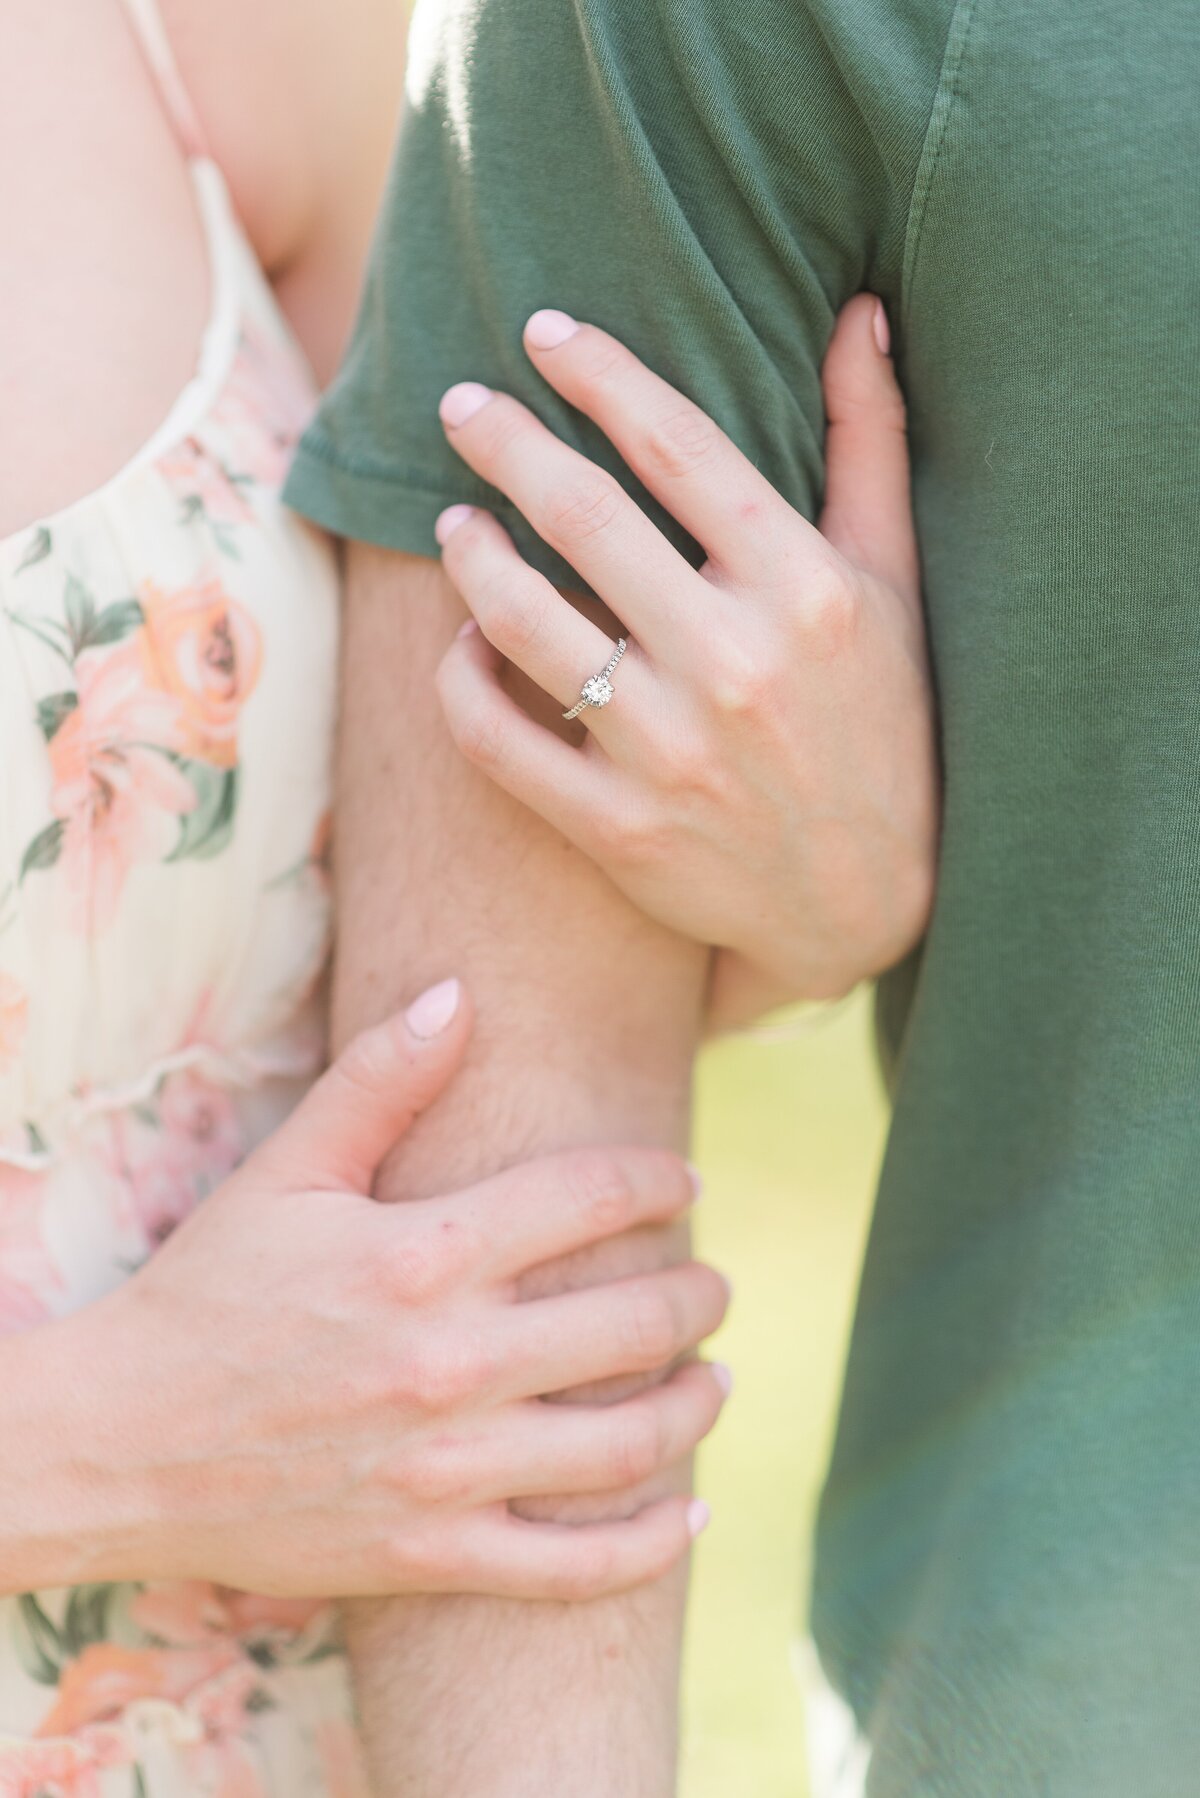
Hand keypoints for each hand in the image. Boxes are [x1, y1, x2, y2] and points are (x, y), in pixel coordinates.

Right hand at [50, 980, 727, 1600]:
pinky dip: (648, 1547)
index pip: (592, 1200)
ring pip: (626, 1445)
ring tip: (716, 1377)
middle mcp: (450, 1363)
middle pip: (633, 1321)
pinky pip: (573, 1569)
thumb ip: (379, 1081)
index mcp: (424, 1255)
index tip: (685, 1183)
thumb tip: (458, 994)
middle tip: (716, 1284)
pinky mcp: (431, 1555)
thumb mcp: (285, 1172)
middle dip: (699, 1296)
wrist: (120, 1446)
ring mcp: (447, 1470)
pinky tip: (690, 1516)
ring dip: (694, 1405)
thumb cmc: (207, 1294)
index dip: (659, 1183)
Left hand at [432, 295, 937, 1019]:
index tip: (544, 333)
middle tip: (460, 405)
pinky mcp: (618, 830)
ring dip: (471, 555)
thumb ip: (869, 445)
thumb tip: (858, 312)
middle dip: (506, 442)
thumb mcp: (895, 586)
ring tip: (453, 523)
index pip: (678, 444)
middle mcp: (733, 665)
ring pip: (523, 621)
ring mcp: (669, 753)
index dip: (599, 372)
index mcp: (804, 589)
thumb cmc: (887, 728)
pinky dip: (462, 680)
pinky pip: (498, 737)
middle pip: (583, 515)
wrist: (868, 905)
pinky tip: (465, 642)